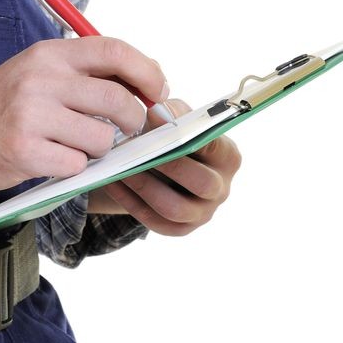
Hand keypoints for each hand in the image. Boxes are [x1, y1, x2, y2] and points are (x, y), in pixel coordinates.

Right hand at [0, 37, 169, 188]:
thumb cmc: (3, 104)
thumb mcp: (39, 71)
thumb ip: (85, 73)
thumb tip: (144, 84)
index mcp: (50, 55)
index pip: (114, 51)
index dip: (146, 72)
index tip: (157, 91)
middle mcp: (42, 80)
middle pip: (117, 101)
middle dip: (133, 120)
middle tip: (127, 130)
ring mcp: (32, 116)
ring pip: (101, 139)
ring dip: (98, 150)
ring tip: (74, 145)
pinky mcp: (24, 150)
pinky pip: (76, 165)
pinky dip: (73, 168)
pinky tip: (53, 160)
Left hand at [88, 99, 240, 235]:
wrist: (169, 171)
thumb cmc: (177, 140)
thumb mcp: (179, 121)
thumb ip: (174, 114)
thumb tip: (159, 112)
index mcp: (228, 158)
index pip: (214, 147)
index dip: (186, 135)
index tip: (155, 119)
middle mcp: (222, 189)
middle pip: (201, 183)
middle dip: (167, 166)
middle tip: (138, 152)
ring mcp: (203, 213)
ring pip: (174, 208)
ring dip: (144, 187)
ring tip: (120, 169)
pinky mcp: (181, 229)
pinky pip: (155, 221)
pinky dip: (131, 202)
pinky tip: (114, 184)